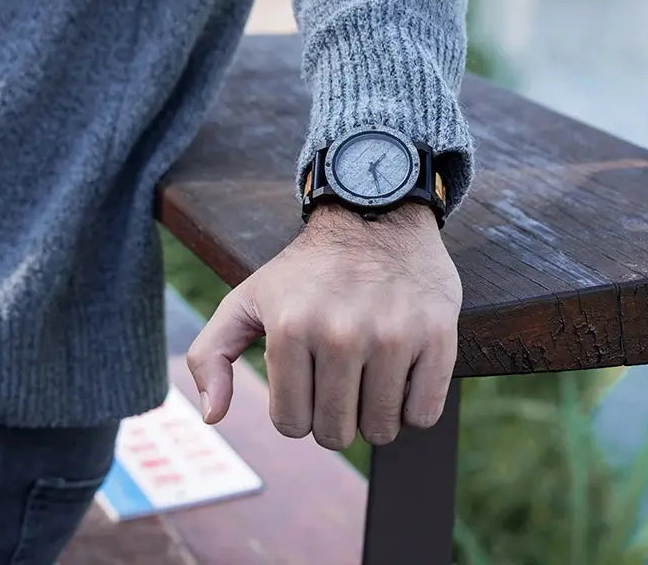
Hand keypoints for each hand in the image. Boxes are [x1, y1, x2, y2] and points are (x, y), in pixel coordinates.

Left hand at [186, 203, 461, 448]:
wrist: (376, 215)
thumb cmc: (308, 269)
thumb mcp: (247, 298)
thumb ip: (210, 354)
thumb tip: (213, 416)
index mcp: (291, 330)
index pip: (292, 425)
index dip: (300, 408)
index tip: (310, 377)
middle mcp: (342, 334)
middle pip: (336, 432)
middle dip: (337, 415)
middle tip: (343, 377)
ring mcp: (394, 336)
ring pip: (381, 428)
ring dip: (375, 412)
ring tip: (372, 372)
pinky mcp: (437, 335)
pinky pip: (424, 414)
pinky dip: (413, 405)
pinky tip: (403, 371)